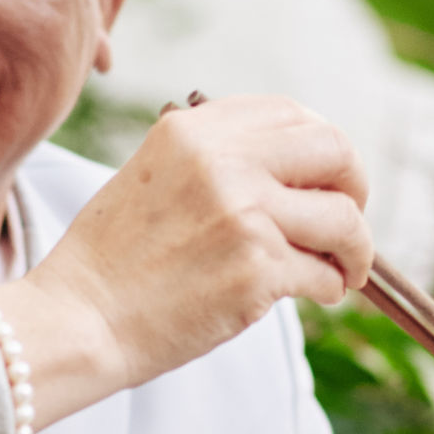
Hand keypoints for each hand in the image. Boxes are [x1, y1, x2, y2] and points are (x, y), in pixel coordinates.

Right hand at [0, 96, 372, 416]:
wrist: (77, 320)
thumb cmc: (114, 260)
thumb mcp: (156, 175)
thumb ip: (219, 159)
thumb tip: (299, 169)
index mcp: (195, 130)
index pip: (292, 113)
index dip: (322, 148)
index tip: (325, 179)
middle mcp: (224, 161)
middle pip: (336, 151)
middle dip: (356, 187)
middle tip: (348, 220)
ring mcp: (245, 214)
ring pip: (344, 220)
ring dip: (354, 249)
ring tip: (343, 270)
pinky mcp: (257, 271)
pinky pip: (326, 274)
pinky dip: (330, 287)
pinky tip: (314, 294)